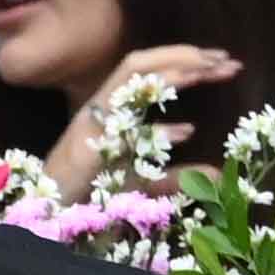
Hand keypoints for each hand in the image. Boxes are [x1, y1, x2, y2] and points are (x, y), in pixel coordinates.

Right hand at [43, 46, 241, 190]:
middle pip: (142, 63)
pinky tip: (187, 132)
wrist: (48, 218)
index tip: (221, 61)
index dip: (185, 59)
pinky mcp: (87, 147)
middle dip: (185, 56)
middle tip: (226, 60)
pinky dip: (155, 128)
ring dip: (172, 71)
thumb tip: (215, 174)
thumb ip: (177, 177)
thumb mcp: (143, 183)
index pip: (149, 68)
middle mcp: (101, 107)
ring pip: (130, 79)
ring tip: (209, 71)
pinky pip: (121, 128)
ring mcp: (92, 123)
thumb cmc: (90, 197)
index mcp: (113, 109)